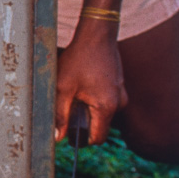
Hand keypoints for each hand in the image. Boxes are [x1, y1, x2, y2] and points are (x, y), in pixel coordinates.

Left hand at [55, 24, 127, 144]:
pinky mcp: (118, 87)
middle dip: (82, 121)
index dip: (81, 140)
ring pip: (101, 112)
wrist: (96, 37)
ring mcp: (121, 95)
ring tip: (73, 92)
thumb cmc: (79, 60)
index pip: (97, 137)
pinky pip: (105, 101)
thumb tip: (57, 137)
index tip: (67, 135)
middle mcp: (119, 103)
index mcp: (107, 107)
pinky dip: (93, 99)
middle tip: (67, 106)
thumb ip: (60, 114)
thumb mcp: (63, 87)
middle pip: (99, 125)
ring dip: (87, 108)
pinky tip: (82, 85)